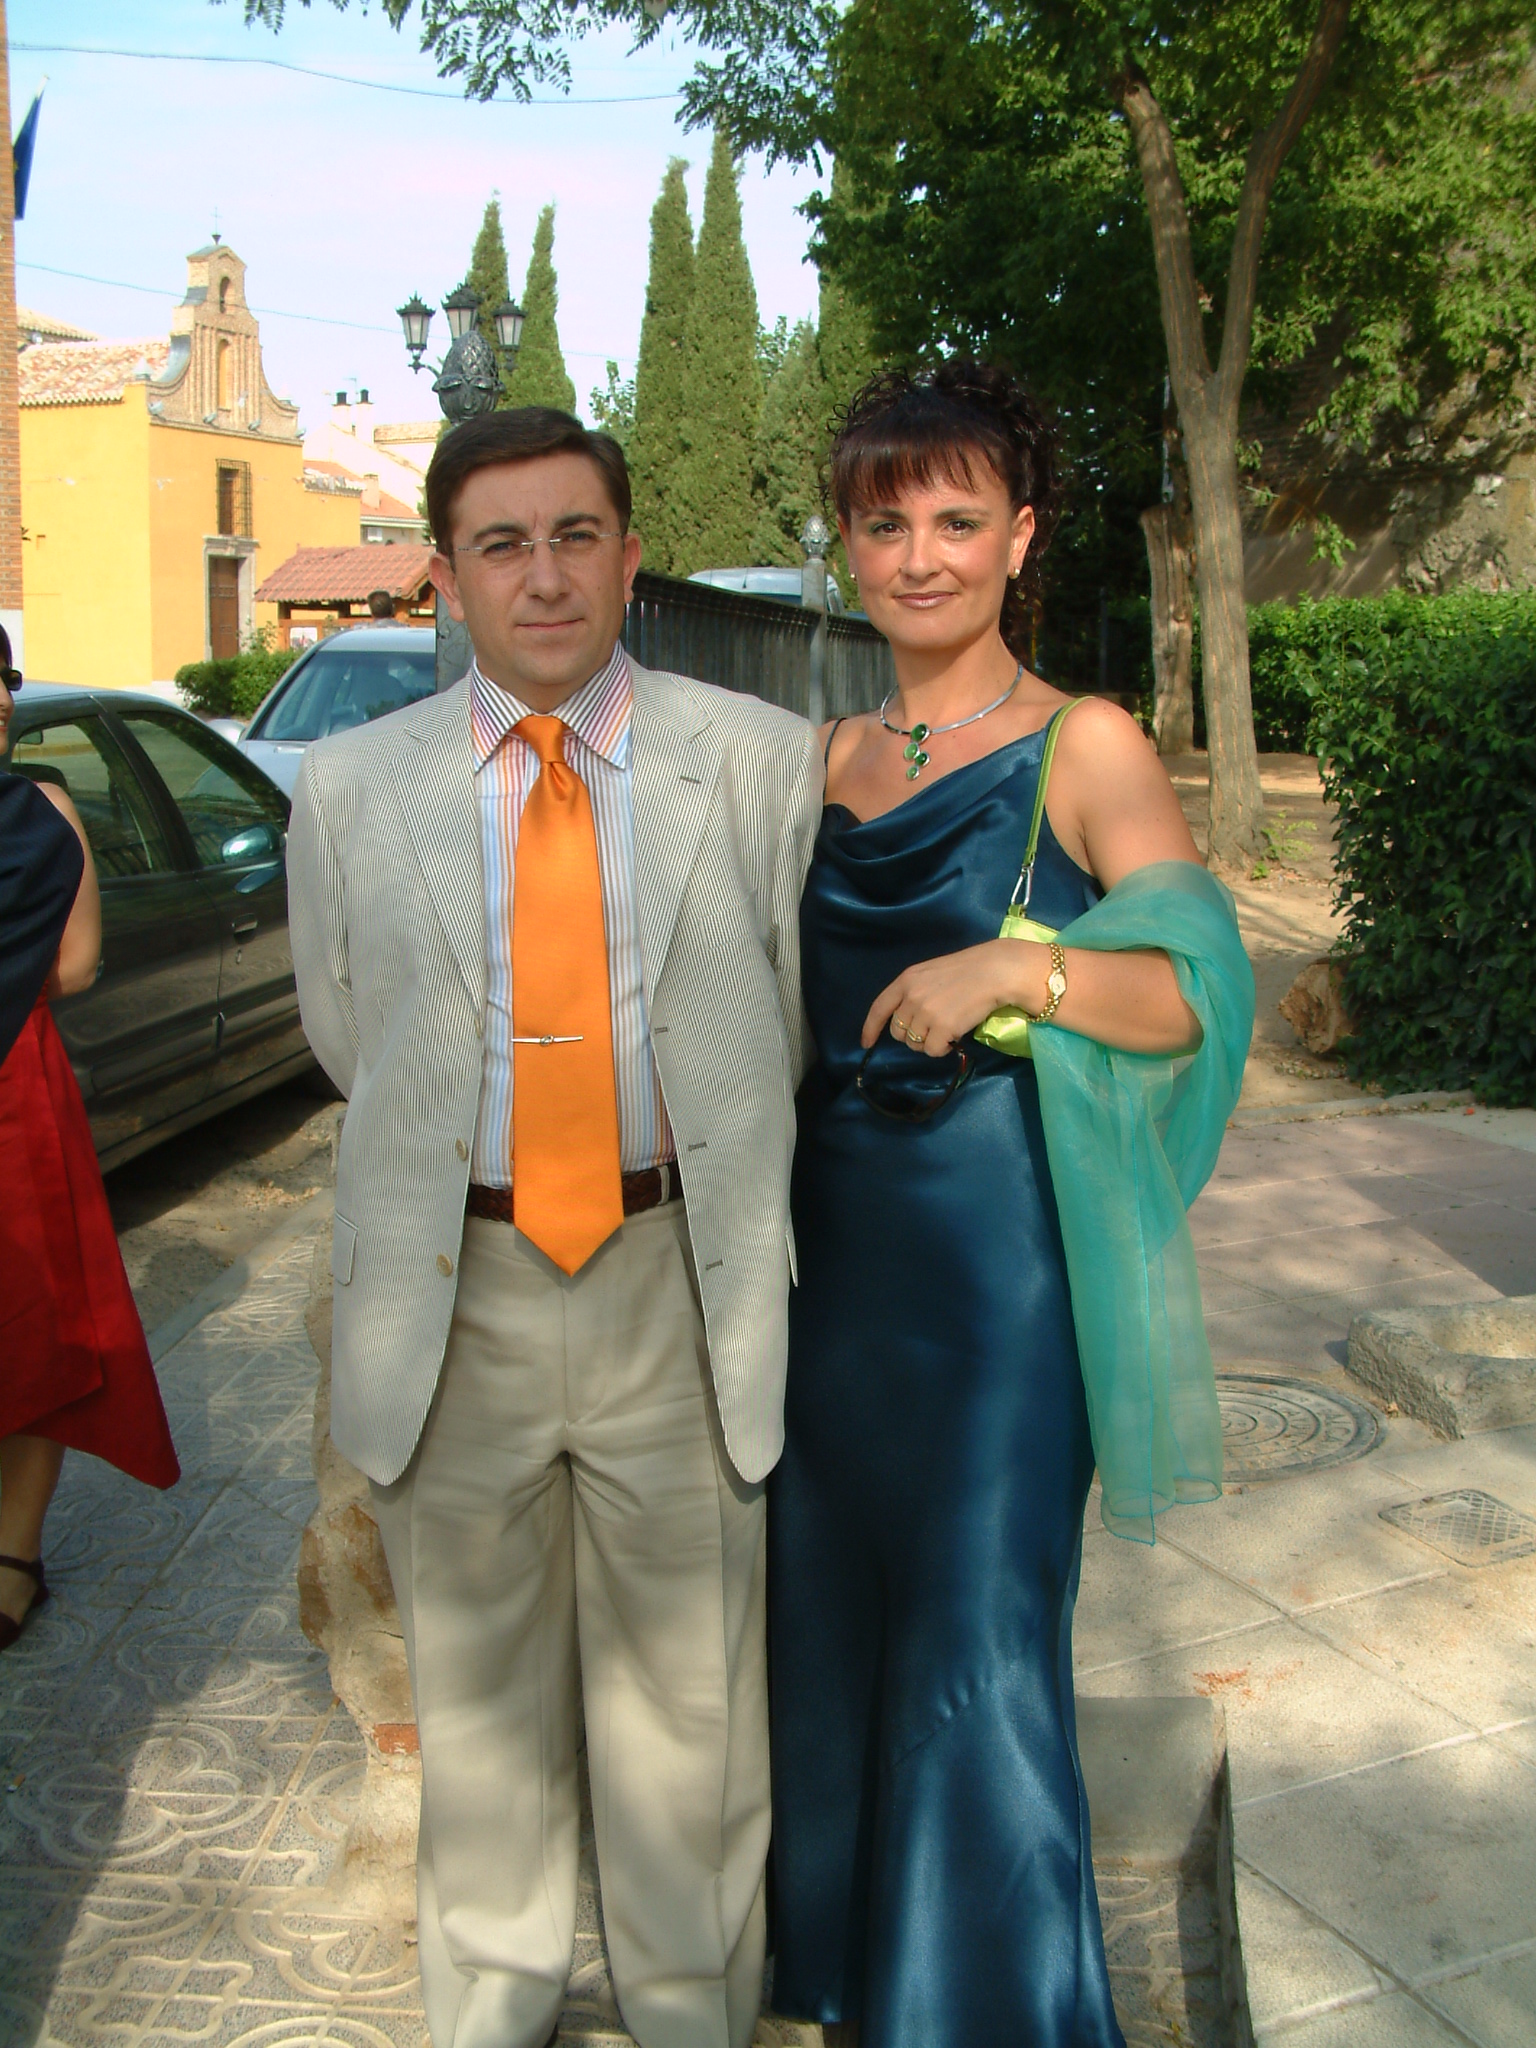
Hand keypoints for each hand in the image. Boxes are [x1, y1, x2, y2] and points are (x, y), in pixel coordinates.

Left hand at [863, 940, 1048, 1057]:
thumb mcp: (931, 973)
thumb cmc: (968, 970)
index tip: (866, 1042)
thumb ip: (915, 992)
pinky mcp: (942, 1028)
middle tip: (932, 1028)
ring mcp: (926, 1013)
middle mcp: (911, 997)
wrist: (995, 971)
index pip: (879, 1008)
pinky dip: (943, 1048)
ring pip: (915, 1044)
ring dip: (930, 1042)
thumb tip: (907, 1021)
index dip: (870, 1028)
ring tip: (948, 1029)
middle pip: (898, 1031)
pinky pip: (933, 1050)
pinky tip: (955, 1036)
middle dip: (911, 1035)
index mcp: (907, 980)